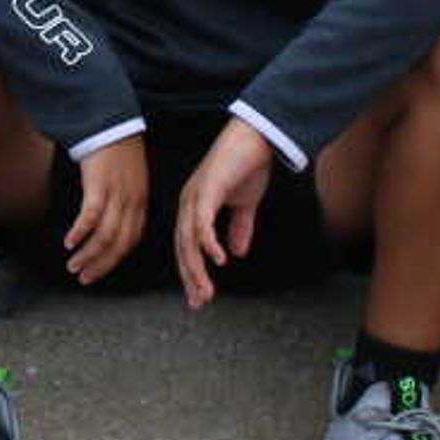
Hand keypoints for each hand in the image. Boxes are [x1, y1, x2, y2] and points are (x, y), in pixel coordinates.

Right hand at [63, 137, 148, 285]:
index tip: (99, 270)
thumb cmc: (116, 149)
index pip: (131, 240)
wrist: (111, 122)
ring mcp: (117, 195)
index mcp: (140, 201)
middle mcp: (132, 202)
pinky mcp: (100, 186)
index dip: (114, 259)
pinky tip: (69, 242)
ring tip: (73, 265)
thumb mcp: (128, 178)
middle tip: (84, 278)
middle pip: (120, 244)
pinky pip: (91, 217)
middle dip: (101, 265)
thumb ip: (123, 200)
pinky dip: (80, 233)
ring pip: (106, 236)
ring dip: (89, 255)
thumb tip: (108, 221)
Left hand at [172, 120, 276, 308]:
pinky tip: (218, 259)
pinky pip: (202, 221)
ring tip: (207, 291)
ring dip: (197, 268)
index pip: (187, 246)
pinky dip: (208, 242)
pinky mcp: (207, 188)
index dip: (192, 272)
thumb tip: (237, 252)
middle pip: (182, 248)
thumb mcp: (245, 204)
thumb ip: (239, 228)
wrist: (257, 136)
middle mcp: (188, 203)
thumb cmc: (248, 165)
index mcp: (194, 207)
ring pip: (189, 240)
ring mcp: (195, 195)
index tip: (198, 297)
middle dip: (191, 278)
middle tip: (199, 302)